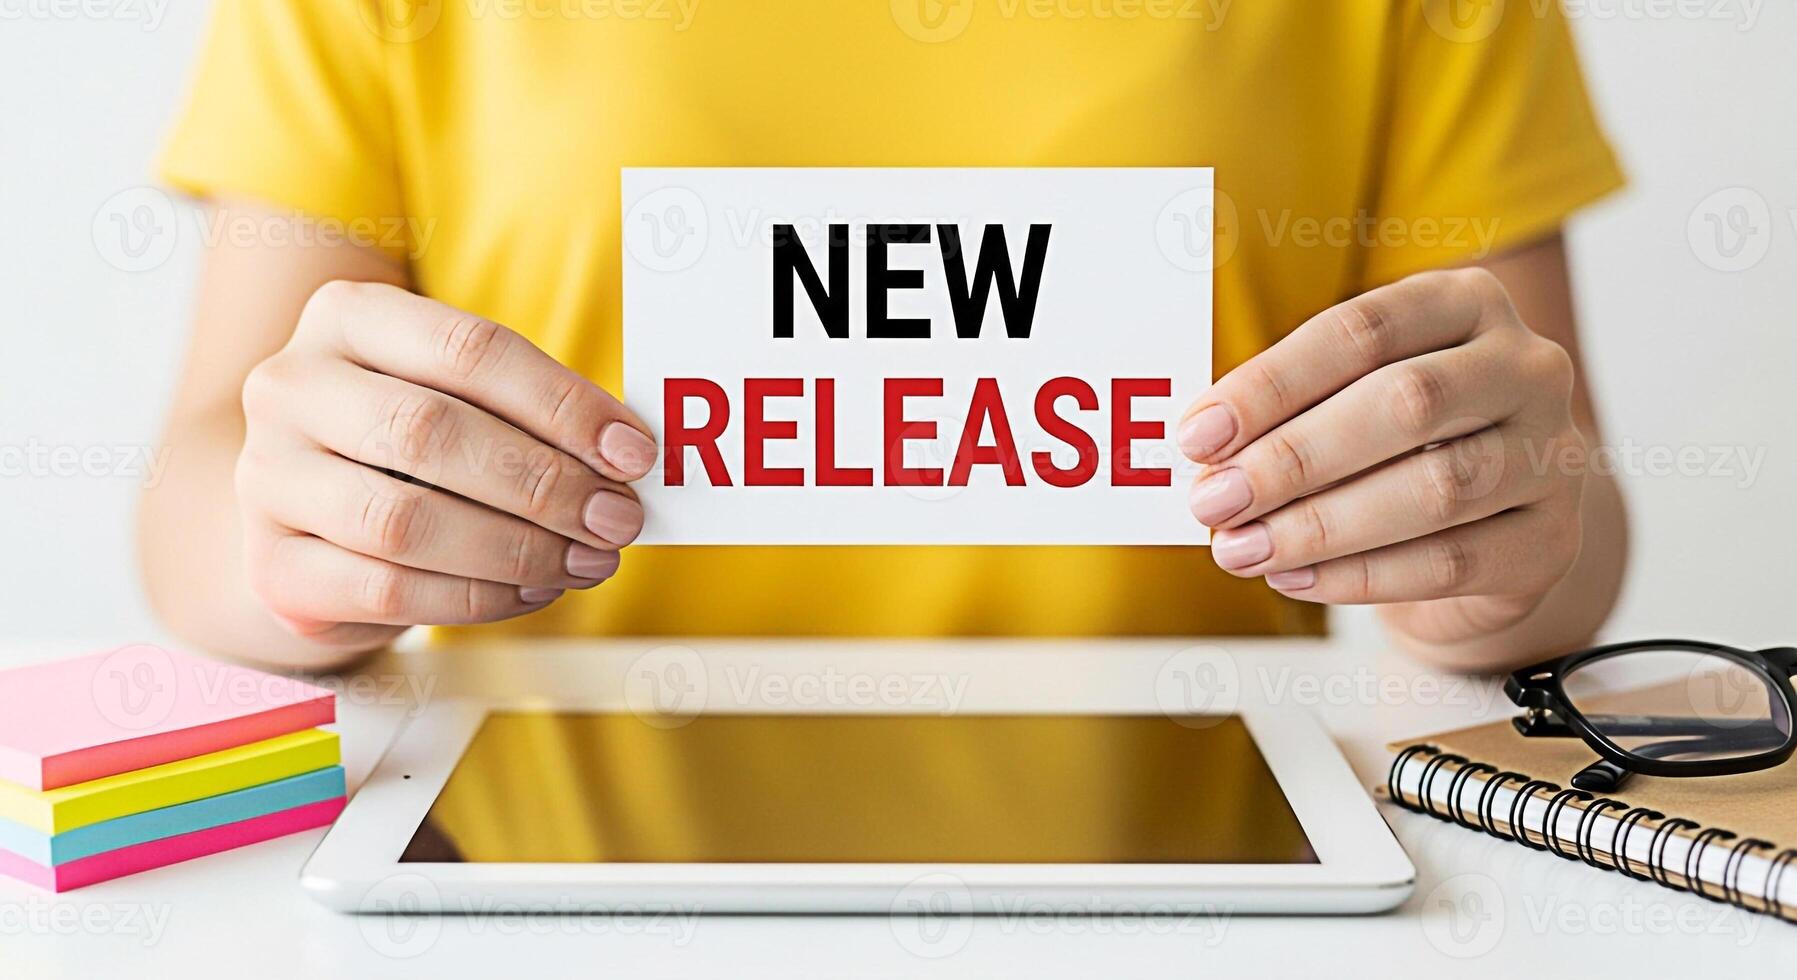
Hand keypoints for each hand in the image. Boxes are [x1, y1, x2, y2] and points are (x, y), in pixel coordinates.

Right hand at [236, 281, 656, 649]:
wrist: (307, 515)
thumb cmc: (407, 444)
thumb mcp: (460, 397)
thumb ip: (530, 410)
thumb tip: (627, 455)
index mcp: (347, 316)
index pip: (469, 350)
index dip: (562, 405)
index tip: (633, 454)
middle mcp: (291, 386)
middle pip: (432, 432)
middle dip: (545, 484)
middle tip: (617, 519)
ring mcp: (267, 477)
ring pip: (405, 521)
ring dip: (517, 549)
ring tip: (585, 560)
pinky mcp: (273, 566)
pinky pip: (388, 590)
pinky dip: (477, 598)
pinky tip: (532, 590)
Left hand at [1179, 268, 1586, 644]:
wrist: (1494, 519)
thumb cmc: (1400, 442)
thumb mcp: (1352, 393)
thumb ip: (1292, 405)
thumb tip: (1204, 447)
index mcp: (1465, 303)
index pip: (1361, 332)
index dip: (1273, 384)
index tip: (1198, 434)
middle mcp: (1525, 367)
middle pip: (1406, 403)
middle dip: (1293, 457)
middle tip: (1215, 498)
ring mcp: (1553, 454)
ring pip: (1435, 489)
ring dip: (1320, 525)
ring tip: (1242, 547)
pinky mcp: (1553, 539)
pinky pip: (1452, 562)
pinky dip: (1361, 577)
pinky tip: (1295, 577)